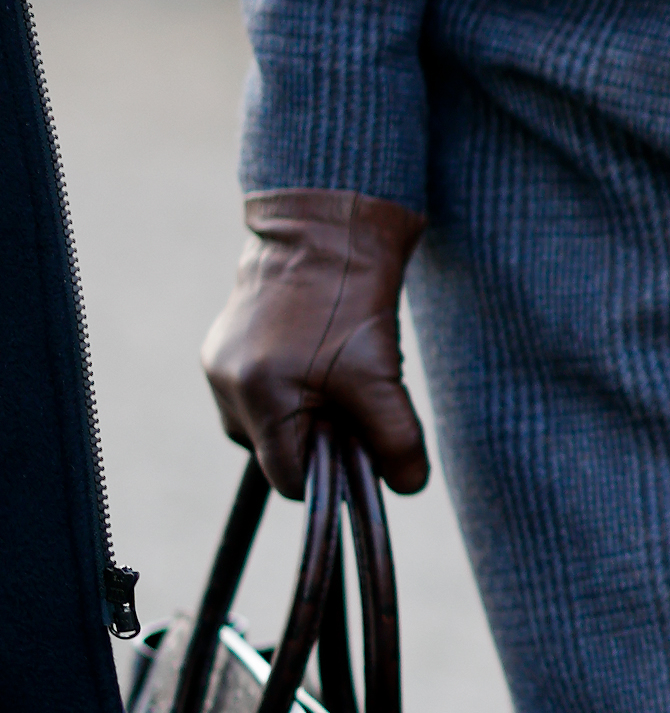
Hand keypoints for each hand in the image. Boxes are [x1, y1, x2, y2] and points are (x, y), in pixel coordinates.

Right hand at [201, 189, 431, 495]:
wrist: (327, 225)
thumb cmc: (352, 297)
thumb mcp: (381, 374)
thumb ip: (396, 439)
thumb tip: (406, 487)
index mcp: (256, 397)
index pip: (290, 478)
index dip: (333, 470)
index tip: (362, 441)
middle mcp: (226, 385)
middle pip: (278, 452)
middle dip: (321, 436)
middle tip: (356, 396)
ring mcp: (220, 364)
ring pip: (271, 422)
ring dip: (308, 411)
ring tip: (338, 369)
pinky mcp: (225, 345)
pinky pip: (262, 391)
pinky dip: (295, 387)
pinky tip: (318, 355)